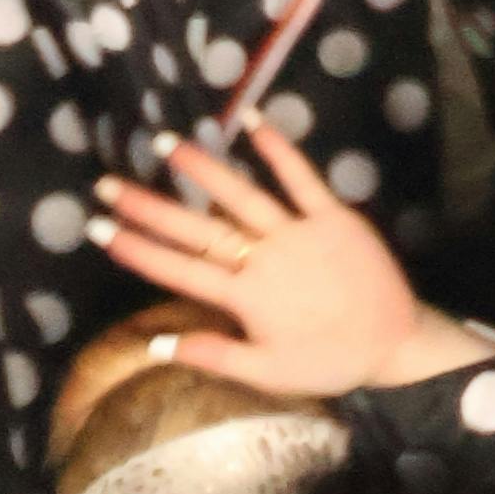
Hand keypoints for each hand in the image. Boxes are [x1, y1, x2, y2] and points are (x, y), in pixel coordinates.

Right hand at [88, 129, 454, 397]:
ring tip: (167, 145)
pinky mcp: (331, 215)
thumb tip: (156, 346)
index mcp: (244, 298)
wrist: (394, 342)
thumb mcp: (266, 372)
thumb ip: (212, 354)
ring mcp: (297, 231)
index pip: (178, 269)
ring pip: (242, 195)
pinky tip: (250, 121)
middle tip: (109, 185)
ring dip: (202, 169)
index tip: (100, 229)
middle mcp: (264, 259)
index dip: (136, 249)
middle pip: (197, 228)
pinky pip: (301, 176)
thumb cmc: (328, 362)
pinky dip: (277, 147)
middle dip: (149, 207)